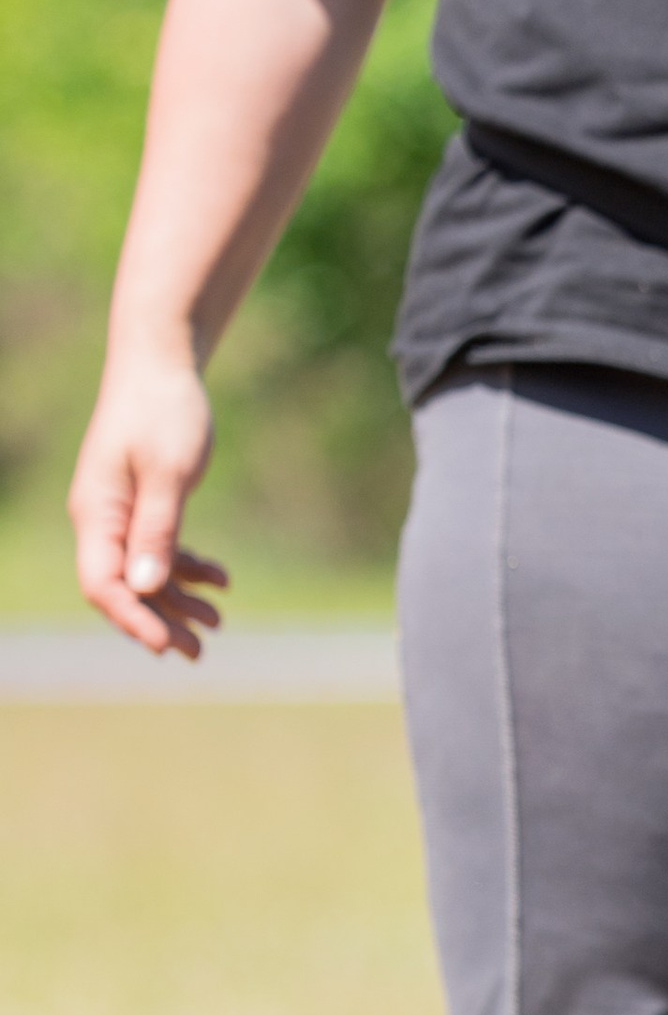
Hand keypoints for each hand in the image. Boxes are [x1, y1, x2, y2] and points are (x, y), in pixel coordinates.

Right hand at [69, 347, 226, 658]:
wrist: (162, 363)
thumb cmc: (164, 410)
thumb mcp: (168, 471)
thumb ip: (158, 529)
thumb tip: (146, 587)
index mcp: (97, 514)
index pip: (103, 584)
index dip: (133, 618)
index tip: (166, 644)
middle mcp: (102, 520)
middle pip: (125, 588)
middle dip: (161, 621)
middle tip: (202, 650)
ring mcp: (122, 514)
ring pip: (146, 573)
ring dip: (179, 599)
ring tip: (219, 622)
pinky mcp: (145, 505)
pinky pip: (161, 549)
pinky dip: (189, 567)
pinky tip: (223, 579)